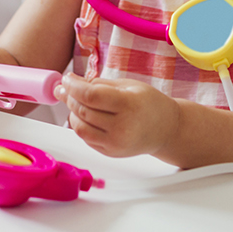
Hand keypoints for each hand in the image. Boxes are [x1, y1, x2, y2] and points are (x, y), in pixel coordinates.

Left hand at [57, 73, 180, 158]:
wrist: (165, 129)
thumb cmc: (149, 104)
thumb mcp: (127, 85)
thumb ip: (98, 84)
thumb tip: (71, 81)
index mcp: (129, 105)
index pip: (90, 96)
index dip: (73, 86)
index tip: (67, 79)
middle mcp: (122, 127)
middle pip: (83, 111)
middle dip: (70, 97)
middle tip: (67, 88)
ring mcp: (115, 143)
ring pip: (79, 127)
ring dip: (72, 112)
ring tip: (76, 101)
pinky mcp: (109, 152)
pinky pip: (86, 138)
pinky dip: (80, 124)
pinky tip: (86, 115)